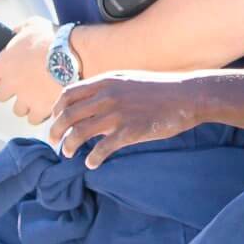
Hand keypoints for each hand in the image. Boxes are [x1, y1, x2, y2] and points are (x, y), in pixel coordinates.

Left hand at [0, 18, 63, 122]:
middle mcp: (10, 84)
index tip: (1, 76)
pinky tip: (46, 106)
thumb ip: (20, 30)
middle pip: (0, 96)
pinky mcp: (41, 108)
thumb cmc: (54, 40)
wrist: (74, 55)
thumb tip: (17, 31)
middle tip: (23, 84)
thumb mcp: (33, 25)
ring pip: (18, 109)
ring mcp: (25, 98)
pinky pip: (34, 119)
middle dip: (11, 91)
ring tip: (37, 96)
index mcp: (3, 65)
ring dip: (25, 104)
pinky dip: (39, 114)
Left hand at [47, 71, 201, 167]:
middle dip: (55, 132)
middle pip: (67, 116)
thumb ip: (108, 89)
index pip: (68, 95)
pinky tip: (92, 164)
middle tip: (54, 143)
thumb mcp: (129, 80)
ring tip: (69, 154)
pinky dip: (92, 159)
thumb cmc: (160, 89)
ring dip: (69, 146)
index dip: (56, 110)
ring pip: (78, 134)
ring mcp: (118, 114)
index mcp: (106, 82)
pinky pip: (101, 149)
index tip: (56, 121)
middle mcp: (107, 96)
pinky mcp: (130, 131)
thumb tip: (90, 102)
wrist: (188, 95)